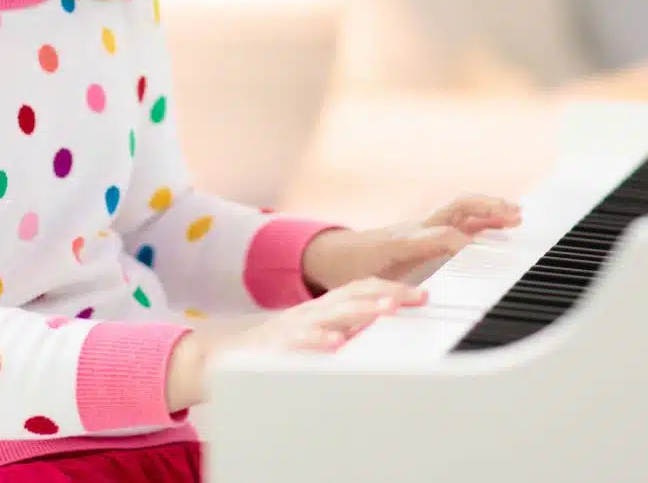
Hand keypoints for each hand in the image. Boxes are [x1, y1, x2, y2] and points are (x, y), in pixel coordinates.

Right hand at [165, 278, 425, 411]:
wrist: (224, 360)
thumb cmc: (279, 348)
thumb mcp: (318, 333)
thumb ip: (346, 328)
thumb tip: (384, 324)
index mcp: (324, 307)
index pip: (361, 288)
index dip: (391, 288)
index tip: (423, 295)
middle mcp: (313, 312)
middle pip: (353, 296)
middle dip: (386, 295)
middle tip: (416, 298)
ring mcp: (295, 327)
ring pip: (332, 315)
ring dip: (360, 312)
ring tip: (386, 311)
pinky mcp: (278, 346)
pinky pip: (301, 342)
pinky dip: (318, 342)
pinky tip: (334, 345)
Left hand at [301, 193, 522, 292]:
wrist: (336, 254)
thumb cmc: (353, 271)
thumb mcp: (368, 287)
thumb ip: (388, 294)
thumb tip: (407, 305)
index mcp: (402, 242)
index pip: (436, 234)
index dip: (457, 241)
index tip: (478, 248)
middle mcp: (416, 229)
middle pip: (453, 209)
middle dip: (484, 209)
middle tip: (511, 215)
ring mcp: (423, 227)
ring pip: (459, 210)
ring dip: (488, 209)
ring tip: (516, 214)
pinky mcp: (427, 230)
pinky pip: (458, 218)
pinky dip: (481, 217)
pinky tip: (501, 221)